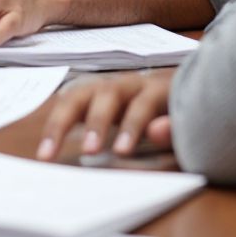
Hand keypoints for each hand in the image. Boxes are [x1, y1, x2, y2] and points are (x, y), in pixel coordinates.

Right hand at [36, 69, 175, 160]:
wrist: (181, 89)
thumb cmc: (184, 111)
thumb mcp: (190, 123)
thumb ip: (176, 128)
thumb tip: (157, 132)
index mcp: (155, 89)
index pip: (142, 104)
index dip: (132, 126)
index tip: (122, 152)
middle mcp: (126, 84)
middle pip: (104, 94)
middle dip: (94, 122)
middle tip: (87, 151)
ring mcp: (104, 88)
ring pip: (78, 96)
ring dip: (62, 123)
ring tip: (48, 152)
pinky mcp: (90, 97)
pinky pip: (69, 105)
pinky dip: (56, 123)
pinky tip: (45, 146)